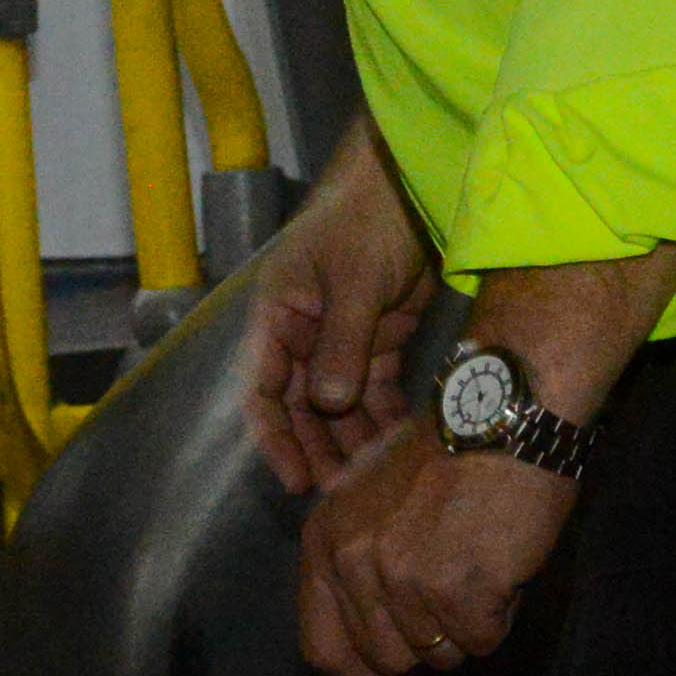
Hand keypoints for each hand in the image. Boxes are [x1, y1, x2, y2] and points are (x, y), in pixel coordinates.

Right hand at [237, 132, 433, 496]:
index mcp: (278, 315)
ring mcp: (341, 338)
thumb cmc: (367, 218)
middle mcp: (303, 334)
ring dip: (353, 440)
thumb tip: (327, 402)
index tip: (295, 479)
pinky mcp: (380, 339)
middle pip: (300, 408)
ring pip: (339, 405)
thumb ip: (341, 341)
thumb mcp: (354, 278)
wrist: (414, 182)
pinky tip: (401, 445)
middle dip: (319, 449)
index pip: (262, 390)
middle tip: (344, 493)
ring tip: (375, 480)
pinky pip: (376, 390)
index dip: (274, 439)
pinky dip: (385, 416)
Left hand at [296, 430, 574, 675]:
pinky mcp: (454, 590)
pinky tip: (503, 565)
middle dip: (428, 641)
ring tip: (482, 563)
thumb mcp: (375, 498)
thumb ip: (362, 567)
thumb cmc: (452, 451)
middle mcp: (352, 561)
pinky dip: (500, 615)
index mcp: (325, 538)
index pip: (323, 645)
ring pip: (438, 654)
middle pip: (387, 657)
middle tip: (461, 593)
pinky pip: (481, 641)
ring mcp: (402, 578)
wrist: (504, 414)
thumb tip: (381, 655)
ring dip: (467, 625)